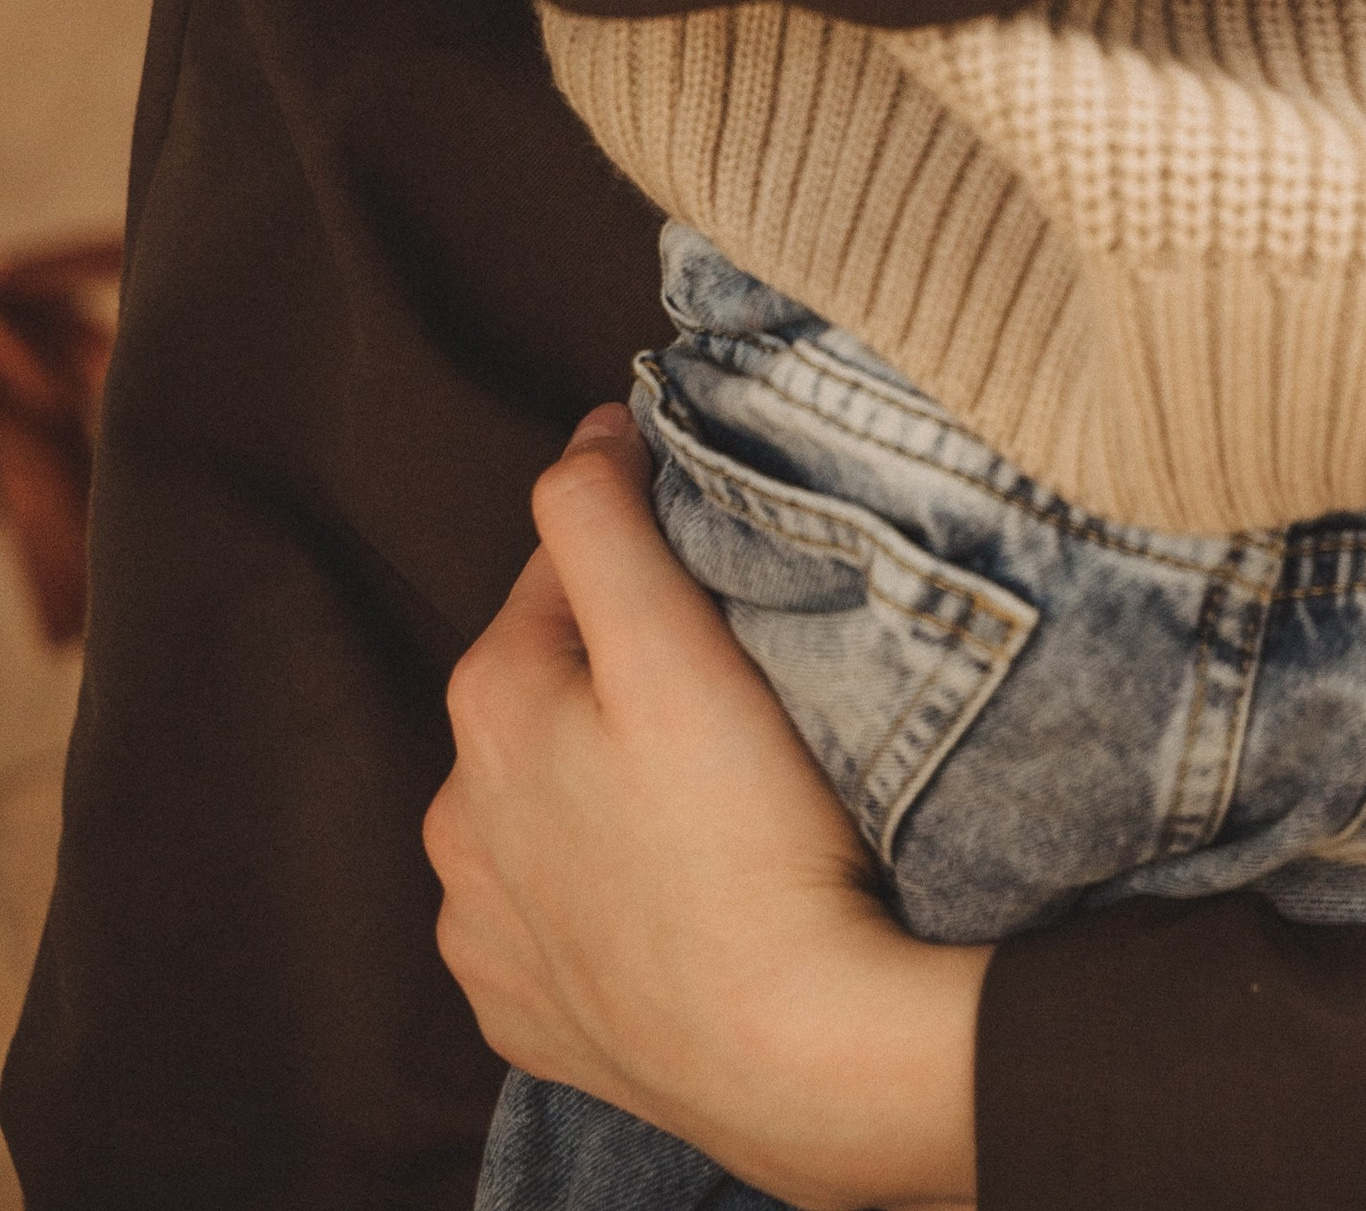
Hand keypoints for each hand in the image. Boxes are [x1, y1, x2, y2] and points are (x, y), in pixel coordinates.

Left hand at [426, 406, 983, 1210]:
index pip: (564, 566)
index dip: (646, 551)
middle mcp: (455, 815)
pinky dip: (599, 886)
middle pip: (547, 685)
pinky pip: (552, 913)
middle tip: (730, 685)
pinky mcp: (522, 1012)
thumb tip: (584, 429)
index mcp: (487, 702)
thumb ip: (604, 514)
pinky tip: (672, 890)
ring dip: (599, 779)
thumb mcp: (675, 638)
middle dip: (616, 667)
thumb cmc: (747, 835)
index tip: (721, 570)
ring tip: (705, 796)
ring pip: (541, 801)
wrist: (794, 1051)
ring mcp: (484, 927)